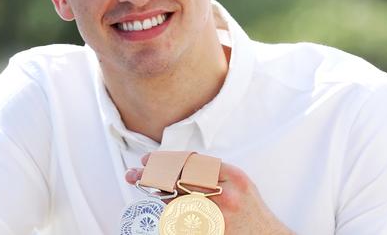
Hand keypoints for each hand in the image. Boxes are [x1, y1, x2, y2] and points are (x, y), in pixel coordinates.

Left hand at [125, 153, 294, 234]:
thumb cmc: (251, 212)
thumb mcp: (239, 183)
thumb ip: (213, 172)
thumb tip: (178, 164)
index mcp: (233, 178)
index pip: (191, 162)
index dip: (165, 159)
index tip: (149, 159)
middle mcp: (225, 197)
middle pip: (177, 180)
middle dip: (151, 174)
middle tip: (135, 173)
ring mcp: (216, 218)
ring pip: (174, 202)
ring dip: (156, 193)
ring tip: (141, 184)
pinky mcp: (208, 233)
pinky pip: (179, 222)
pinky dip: (167, 213)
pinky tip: (159, 206)